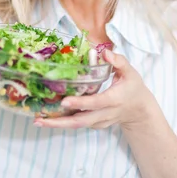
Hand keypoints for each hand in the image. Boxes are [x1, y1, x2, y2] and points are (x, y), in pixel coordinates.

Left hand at [34, 50, 158, 129]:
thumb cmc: (133, 87)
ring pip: (77, 125)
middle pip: (81, 121)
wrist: (139, 110)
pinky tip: (48, 118)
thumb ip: (118, 61)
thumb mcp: (130, 72)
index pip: (96, 102)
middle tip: (39, 120)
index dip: (80, 103)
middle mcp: (105, 113)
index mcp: (114, 99)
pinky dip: (63, 122)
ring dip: (57, 124)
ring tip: (38, 120)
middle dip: (59, 122)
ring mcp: (99, 121)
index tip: (64, 101)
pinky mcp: (95, 125)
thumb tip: (104, 52)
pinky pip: (78, 124)